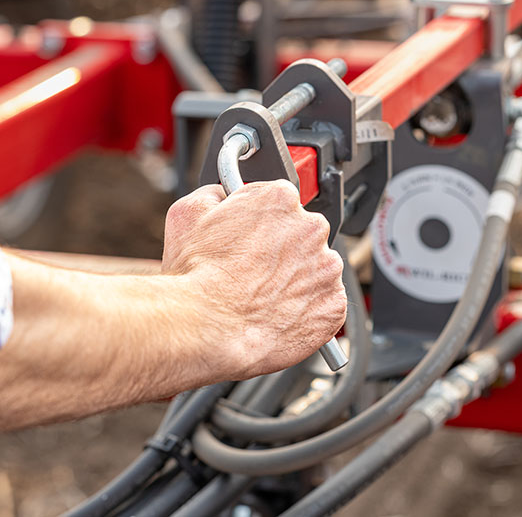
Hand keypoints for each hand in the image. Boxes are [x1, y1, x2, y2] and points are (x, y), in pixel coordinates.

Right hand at [162, 180, 346, 380]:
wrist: (208, 327)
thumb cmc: (197, 275)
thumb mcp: (187, 213)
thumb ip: (214, 194)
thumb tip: (223, 195)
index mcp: (280, 199)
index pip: (280, 201)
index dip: (262, 223)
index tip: (251, 239)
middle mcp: (311, 228)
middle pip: (303, 234)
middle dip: (283, 250)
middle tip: (254, 271)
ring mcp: (327, 269)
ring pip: (316, 270)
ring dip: (297, 280)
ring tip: (263, 296)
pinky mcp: (334, 306)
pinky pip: (325, 304)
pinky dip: (308, 311)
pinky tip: (279, 314)